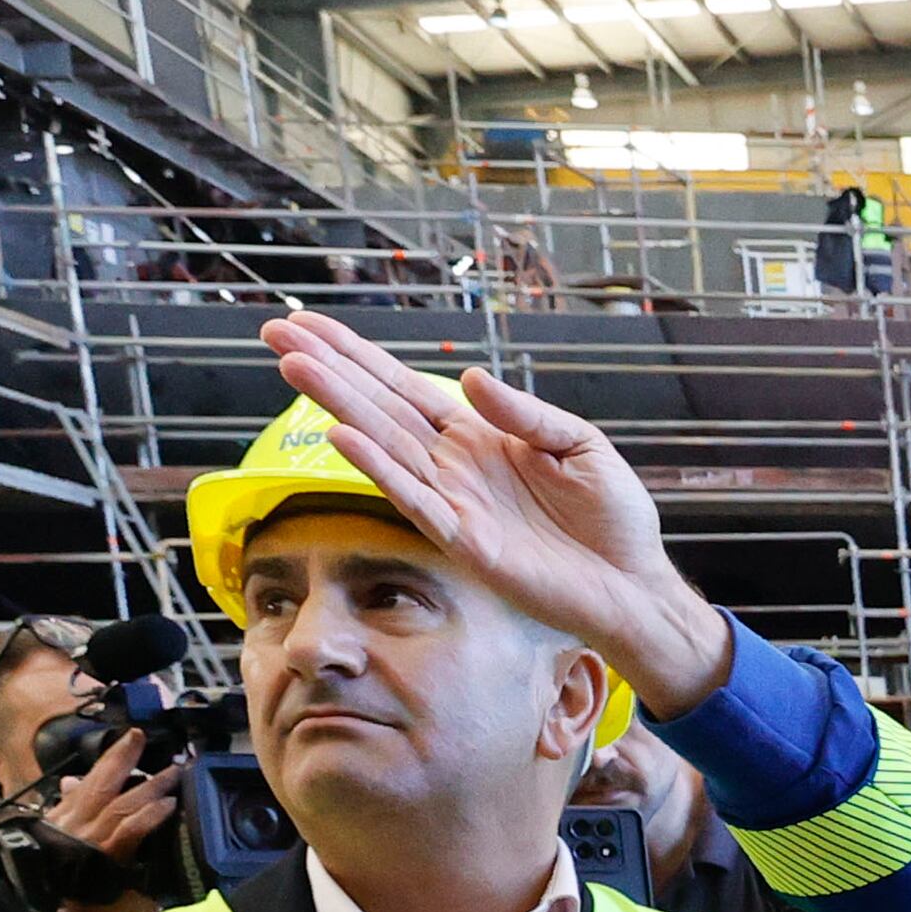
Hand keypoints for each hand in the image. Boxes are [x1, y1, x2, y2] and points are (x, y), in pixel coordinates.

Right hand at [34, 742, 182, 903]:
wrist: (40, 894)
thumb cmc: (51, 866)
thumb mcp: (55, 831)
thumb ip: (68, 804)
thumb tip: (71, 781)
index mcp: (67, 812)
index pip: (92, 777)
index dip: (112, 756)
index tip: (131, 737)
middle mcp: (78, 819)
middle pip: (103, 781)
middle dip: (124, 756)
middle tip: (145, 738)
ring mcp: (92, 837)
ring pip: (123, 803)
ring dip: (151, 786)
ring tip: (174, 773)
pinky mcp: (105, 855)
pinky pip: (130, 829)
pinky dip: (150, 815)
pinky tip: (168, 805)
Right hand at [258, 311, 735, 714]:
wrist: (634, 586)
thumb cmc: (612, 520)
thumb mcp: (581, 446)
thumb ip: (528, 414)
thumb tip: (468, 379)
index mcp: (478, 438)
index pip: (405, 388)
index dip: (359, 356)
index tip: (309, 325)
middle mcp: (454, 466)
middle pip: (379, 408)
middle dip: (328, 371)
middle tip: (275, 336)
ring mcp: (453, 503)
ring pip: (384, 445)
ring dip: (339, 405)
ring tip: (295, 368)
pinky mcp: (464, 541)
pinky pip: (413, 498)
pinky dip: (378, 467)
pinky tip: (340, 436)